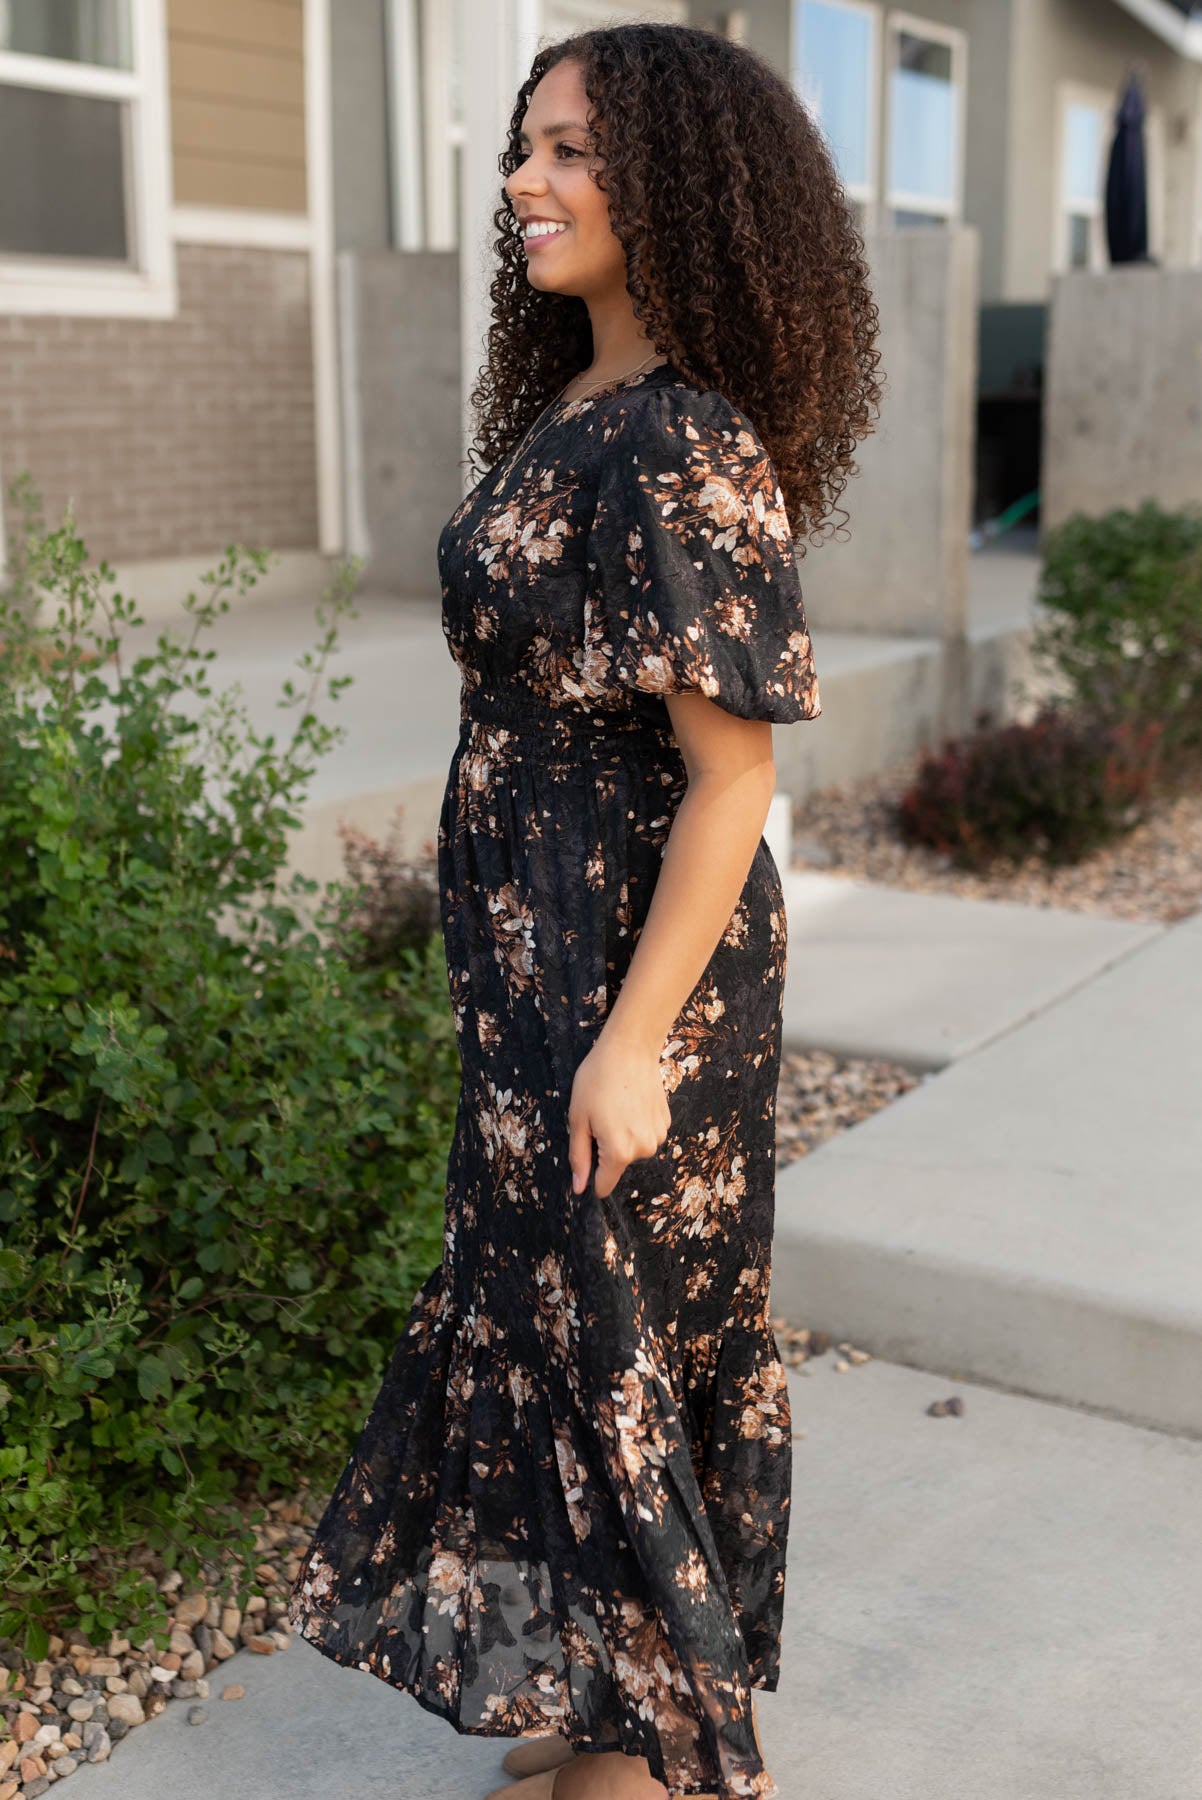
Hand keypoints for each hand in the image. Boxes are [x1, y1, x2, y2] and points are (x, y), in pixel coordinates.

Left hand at [568, 1029, 671, 1198]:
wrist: (630, 1049)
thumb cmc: (597, 1080)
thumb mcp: (578, 1119)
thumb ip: (579, 1157)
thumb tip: (579, 1188)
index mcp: (619, 1152)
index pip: (604, 1185)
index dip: (591, 1175)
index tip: (586, 1152)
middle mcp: (643, 1149)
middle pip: (618, 1163)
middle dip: (606, 1148)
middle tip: (599, 1117)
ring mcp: (658, 1136)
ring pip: (633, 1148)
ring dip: (623, 1135)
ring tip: (616, 1106)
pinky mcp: (666, 1122)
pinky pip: (645, 1134)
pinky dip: (636, 1124)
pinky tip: (631, 1102)